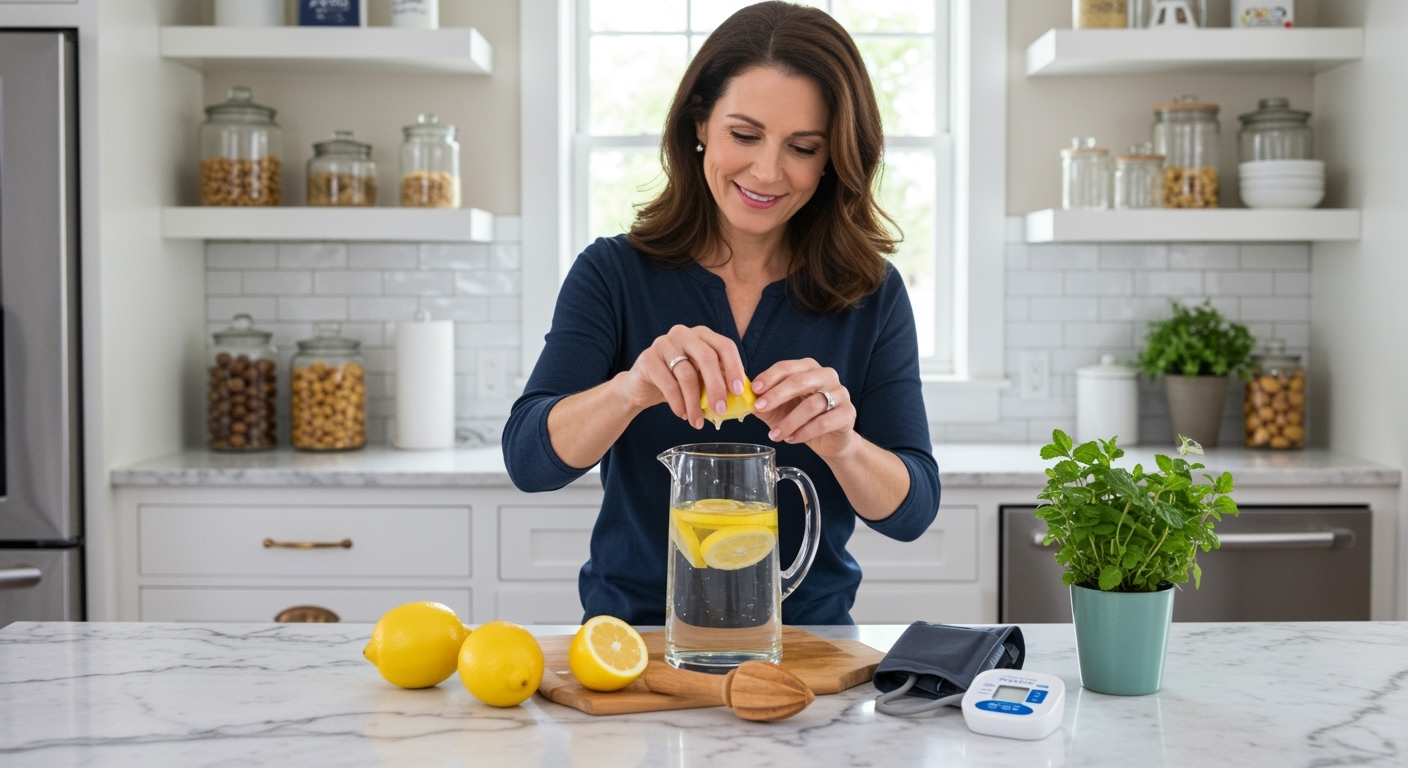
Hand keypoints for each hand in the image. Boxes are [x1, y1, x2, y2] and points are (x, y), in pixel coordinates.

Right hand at [616, 325, 746, 428]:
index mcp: (702, 335)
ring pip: (687, 373)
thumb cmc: (678, 382)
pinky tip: (682, 414)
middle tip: (721, 410)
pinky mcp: (647, 358)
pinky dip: (678, 403)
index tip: (738, 391)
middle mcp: (683, 333)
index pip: (724, 345)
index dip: (735, 367)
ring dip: (694, 402)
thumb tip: (741, 397)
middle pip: (707, 357)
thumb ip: (719, 381)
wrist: (642, 387)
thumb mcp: (701, 379)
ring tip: (697, 421)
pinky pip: (668, 383)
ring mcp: (663, 343)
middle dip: (716, 386)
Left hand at [751, 359, 857, 458]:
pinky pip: (824, 422)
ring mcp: (840, 394)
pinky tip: (791, 439)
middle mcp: (826, 376)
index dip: (769, 377)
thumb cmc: (802, 419)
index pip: (787, 367)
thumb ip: (763, 401)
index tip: (753, 390)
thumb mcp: (779, 409)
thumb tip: (744, 398)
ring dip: (789, 421)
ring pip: (812, 405)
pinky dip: (804, 432)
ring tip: (774, 434)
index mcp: (809, 368)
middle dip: (776, 395)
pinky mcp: (848, 413)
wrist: (830, 440)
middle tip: (759, 408)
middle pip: (800, 381)